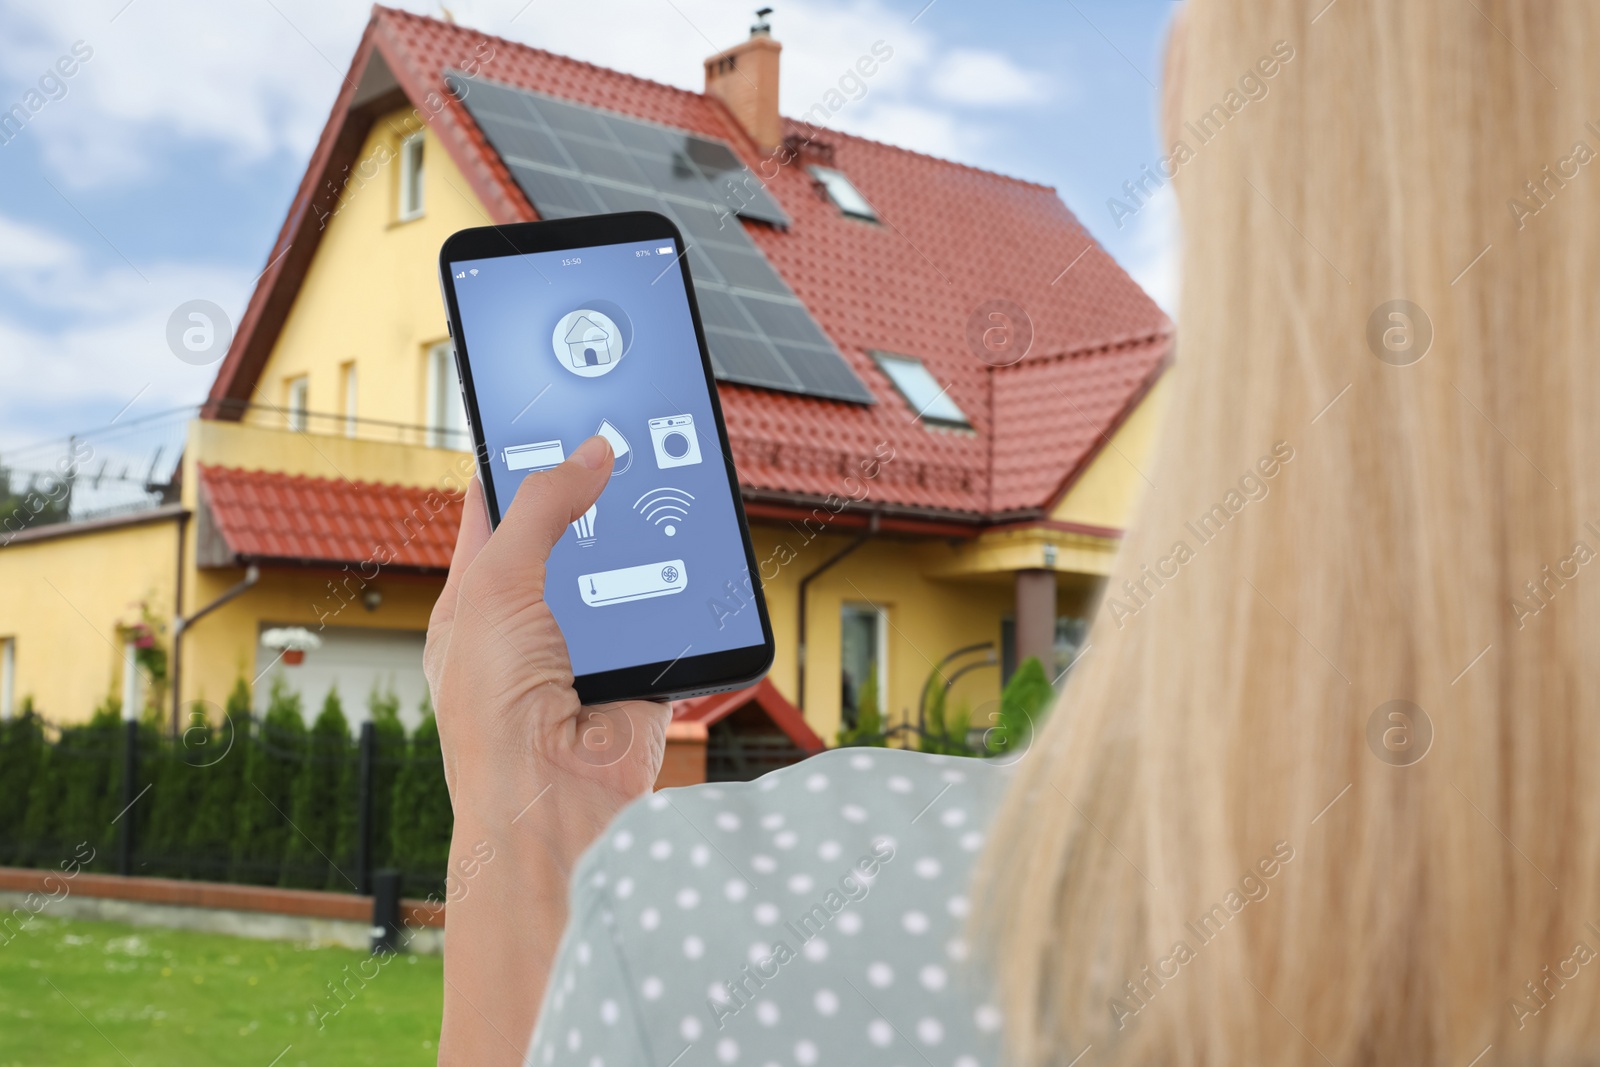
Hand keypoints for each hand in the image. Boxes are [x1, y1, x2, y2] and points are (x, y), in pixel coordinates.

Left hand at [425, 434, 669, 818]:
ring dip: (650, 546)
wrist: (551, 808)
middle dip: (600, 498)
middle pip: (573, 539)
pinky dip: (689, 603)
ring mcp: (587, 654)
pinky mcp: (639, 681)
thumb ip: (544, 511)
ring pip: (628, 578)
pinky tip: (700, 564)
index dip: (519, 461)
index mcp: (477, 600)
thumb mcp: (498, 585)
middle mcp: (531, 625)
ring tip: (673, 492)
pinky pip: (672, 628)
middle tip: (632, 439)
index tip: (551, 412)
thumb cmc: (493, 711)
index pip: (496, 511)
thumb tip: (591, 451)